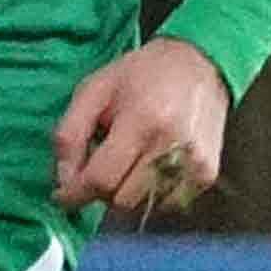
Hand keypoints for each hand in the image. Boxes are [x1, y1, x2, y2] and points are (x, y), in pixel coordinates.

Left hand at [52, 37, 231, 222]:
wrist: (198, 63)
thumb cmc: (140, 75)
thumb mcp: (92, 91)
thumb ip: (69, 136)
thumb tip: (64, 181)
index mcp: (142, 122)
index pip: (102, 179)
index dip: (75, 193)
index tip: (62, 195)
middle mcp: (173, 147)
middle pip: (121, 200)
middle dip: (102, 189)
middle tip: (101, 162)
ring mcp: (195, 164)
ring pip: (143, 207)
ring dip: (126, 192)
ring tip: (129, 158)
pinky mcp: (208, 174)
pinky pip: (167, 204)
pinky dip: (151, 194)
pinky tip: (151, 165)